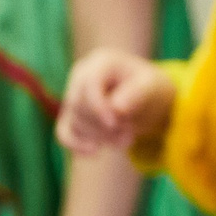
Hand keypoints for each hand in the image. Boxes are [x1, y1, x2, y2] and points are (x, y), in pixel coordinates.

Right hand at [57, 48, 175, 155]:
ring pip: (74, 121)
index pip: (90, 85)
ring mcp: (74, 95)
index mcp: (101, 62)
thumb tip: (117, 108)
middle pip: (80, 106)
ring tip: (126, 140)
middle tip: (129, 137)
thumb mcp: (151, 86)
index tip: (115, 124)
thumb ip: (136, 94)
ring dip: (99, 137)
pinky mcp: (71, 115)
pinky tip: (94, 153)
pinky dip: (76, 144)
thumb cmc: (150, 87)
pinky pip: (64, 132)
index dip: (98, 107)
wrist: (148, 97)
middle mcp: (82, 76)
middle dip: (103, 126)